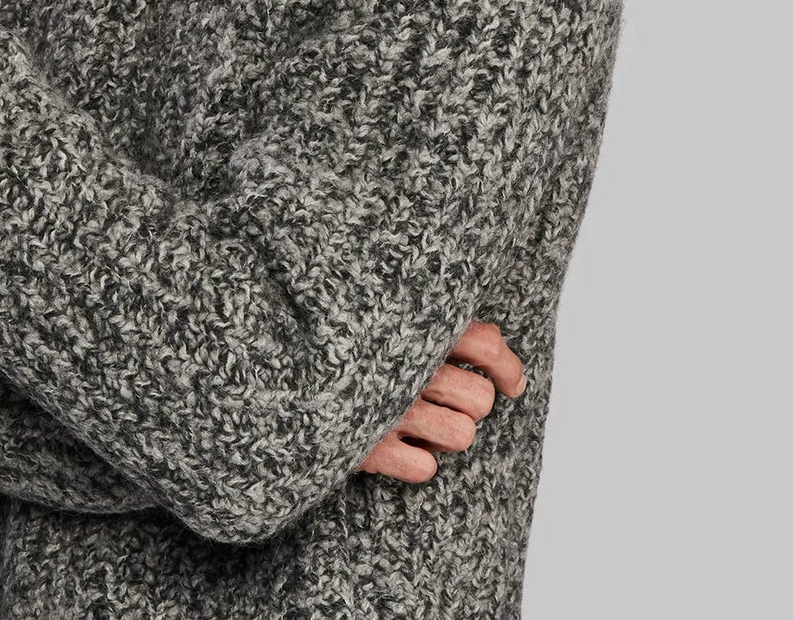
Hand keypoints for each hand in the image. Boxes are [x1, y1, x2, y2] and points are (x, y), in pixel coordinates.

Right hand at [356, 320, 529, 483]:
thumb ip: (448, 328)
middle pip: (481, 399)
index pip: (487, 345)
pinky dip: (414, 463)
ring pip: (462, 437)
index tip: (511, 386)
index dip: (509, 369)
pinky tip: (394, 446)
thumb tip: (504, 356)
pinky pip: (425, 470)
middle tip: (440, 401)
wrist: (280, 375)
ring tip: (418, 424)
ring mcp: (387, 409)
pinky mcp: (367, 449)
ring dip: (445, 436)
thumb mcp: (397, 322)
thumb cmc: (353, 349)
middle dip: (468, 406)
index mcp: (417, 328)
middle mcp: (405, 367)